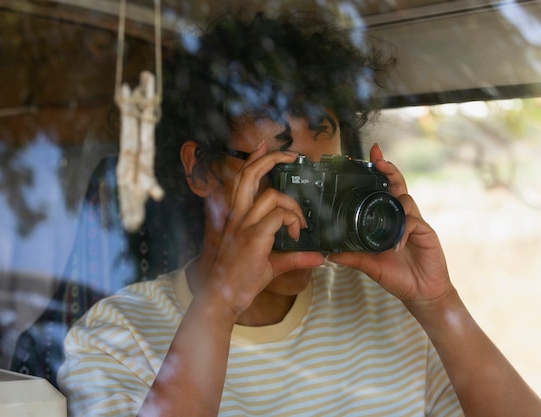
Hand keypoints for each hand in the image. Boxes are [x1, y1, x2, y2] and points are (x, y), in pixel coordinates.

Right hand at [204, 141, 324, 317]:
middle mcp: (238, 216)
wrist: (222, 298)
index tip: (262, 146)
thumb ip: (295, 257)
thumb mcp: (271, 265)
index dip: (254, 159)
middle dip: (270, 158)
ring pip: (271, 195)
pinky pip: (278, 216)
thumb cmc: (240, 281)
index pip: (244, 179)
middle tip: (291, 155)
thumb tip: (319, 257)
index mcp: (237, 217)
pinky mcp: (253, 236)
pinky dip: (293, 221)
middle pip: (249, 175)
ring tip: (300, 224)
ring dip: (293, 206)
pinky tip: (297, 234)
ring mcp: (244, 225)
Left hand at [328, 144, 453, 305]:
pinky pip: (413, 223)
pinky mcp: (426, 233)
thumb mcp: (370, 266)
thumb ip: (352, 257)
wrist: (422, 294)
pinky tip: (396, 245)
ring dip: (395, 199)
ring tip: (387, 199)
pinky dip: (402, 231)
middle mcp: (402, 217)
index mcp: (389, 220)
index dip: (379, 173)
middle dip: (389, 169)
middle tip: (378, 157)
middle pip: (397, 186)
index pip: (384, 191)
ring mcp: (415, 223)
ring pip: (405, 200)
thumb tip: (330, 254)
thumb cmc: (398, 277)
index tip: (369, 156)